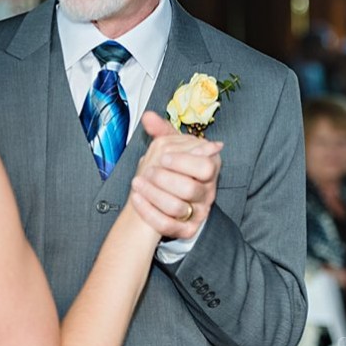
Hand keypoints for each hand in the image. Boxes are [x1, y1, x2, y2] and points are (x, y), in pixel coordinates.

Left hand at [128, 111, 222, 239]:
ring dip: (153, 194)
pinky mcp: (186, 229)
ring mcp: (198, 212)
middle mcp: (207, 192)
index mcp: (209, 168)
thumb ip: (162, 131)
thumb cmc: (172, 167)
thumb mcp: (172, 146)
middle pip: (191, 189)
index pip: (206, 166)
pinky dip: (148, 211)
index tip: (163, 157)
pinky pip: (168, 225)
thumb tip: (148, 117)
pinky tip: (136, 198)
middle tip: (149, 171)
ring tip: (137, 182)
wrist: (167, 197)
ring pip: (178, 208)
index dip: (183, 162)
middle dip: (165, 179)